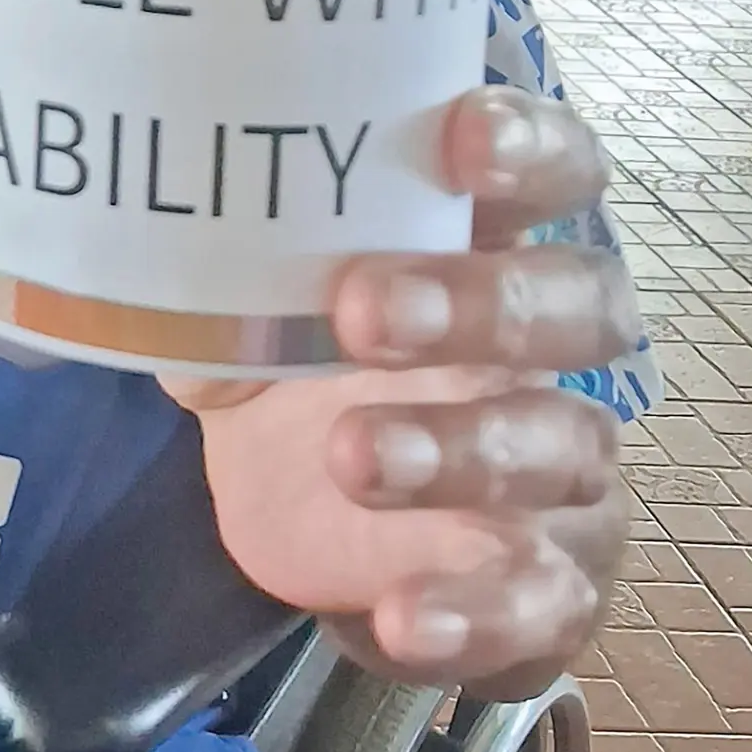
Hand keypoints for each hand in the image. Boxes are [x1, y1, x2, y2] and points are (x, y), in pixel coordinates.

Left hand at [169, 85, 638, 698]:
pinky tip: (404, 615)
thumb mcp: (258, 316)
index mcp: (494, 243)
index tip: (459, 137)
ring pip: (566, 446)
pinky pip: (543, 602)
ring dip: (462, 451)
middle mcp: (553, 346)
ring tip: (351, 457)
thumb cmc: (310, 367)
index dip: (531, 147)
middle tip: (364, 312)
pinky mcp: (551, 584)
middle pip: (580, 302)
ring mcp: (564, 465)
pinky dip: (479, 614)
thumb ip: (231, 294)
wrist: (324, 524)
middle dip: (481, 303)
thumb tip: (171, 296)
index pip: (559, 167)